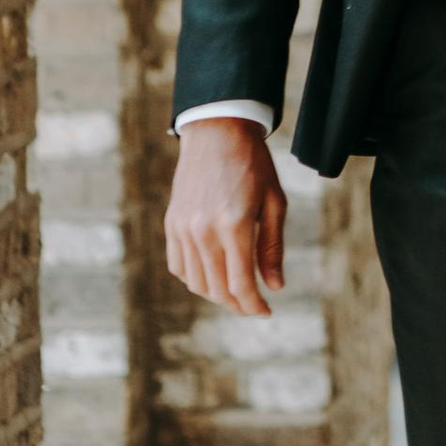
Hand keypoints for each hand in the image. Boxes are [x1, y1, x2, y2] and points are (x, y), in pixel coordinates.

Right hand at [165, 117, 287, 317]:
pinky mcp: (172, 224)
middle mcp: (203, 231)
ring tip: (236, 292)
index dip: (254, 305)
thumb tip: (274, 286)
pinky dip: (195, 278)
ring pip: (196, 282)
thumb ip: (271, 247)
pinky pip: (178, 266)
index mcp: (233, 225)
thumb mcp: (274, 203)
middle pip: (217, 289)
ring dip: (216, 294)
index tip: (266, 312)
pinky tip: (213, 274)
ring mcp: (183, 228)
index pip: (240, 284)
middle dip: (238, 304)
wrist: (217, 132)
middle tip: (254, 305)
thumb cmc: (253, 165)